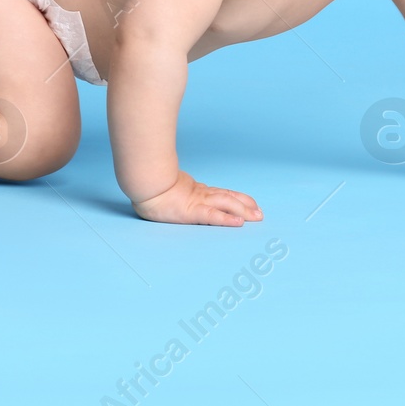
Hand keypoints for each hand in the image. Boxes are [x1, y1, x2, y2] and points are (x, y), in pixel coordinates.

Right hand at [131, 171, 262, 226]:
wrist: (144, 182)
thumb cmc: (150, 185)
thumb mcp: (167, 187)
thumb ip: (175, 189)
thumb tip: (173, 189)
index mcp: (195, 190)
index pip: (221, 193)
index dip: (237, 198)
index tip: (250, 203)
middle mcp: (200, 195)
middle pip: (228, 198)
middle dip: (246, 205)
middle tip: (260, 213)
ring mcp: (197, 202)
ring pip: (226, 204)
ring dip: (243, 211)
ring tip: (256, 217)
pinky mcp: (192, 211)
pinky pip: (213, 217)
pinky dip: (227, 219)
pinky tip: (239, 223)